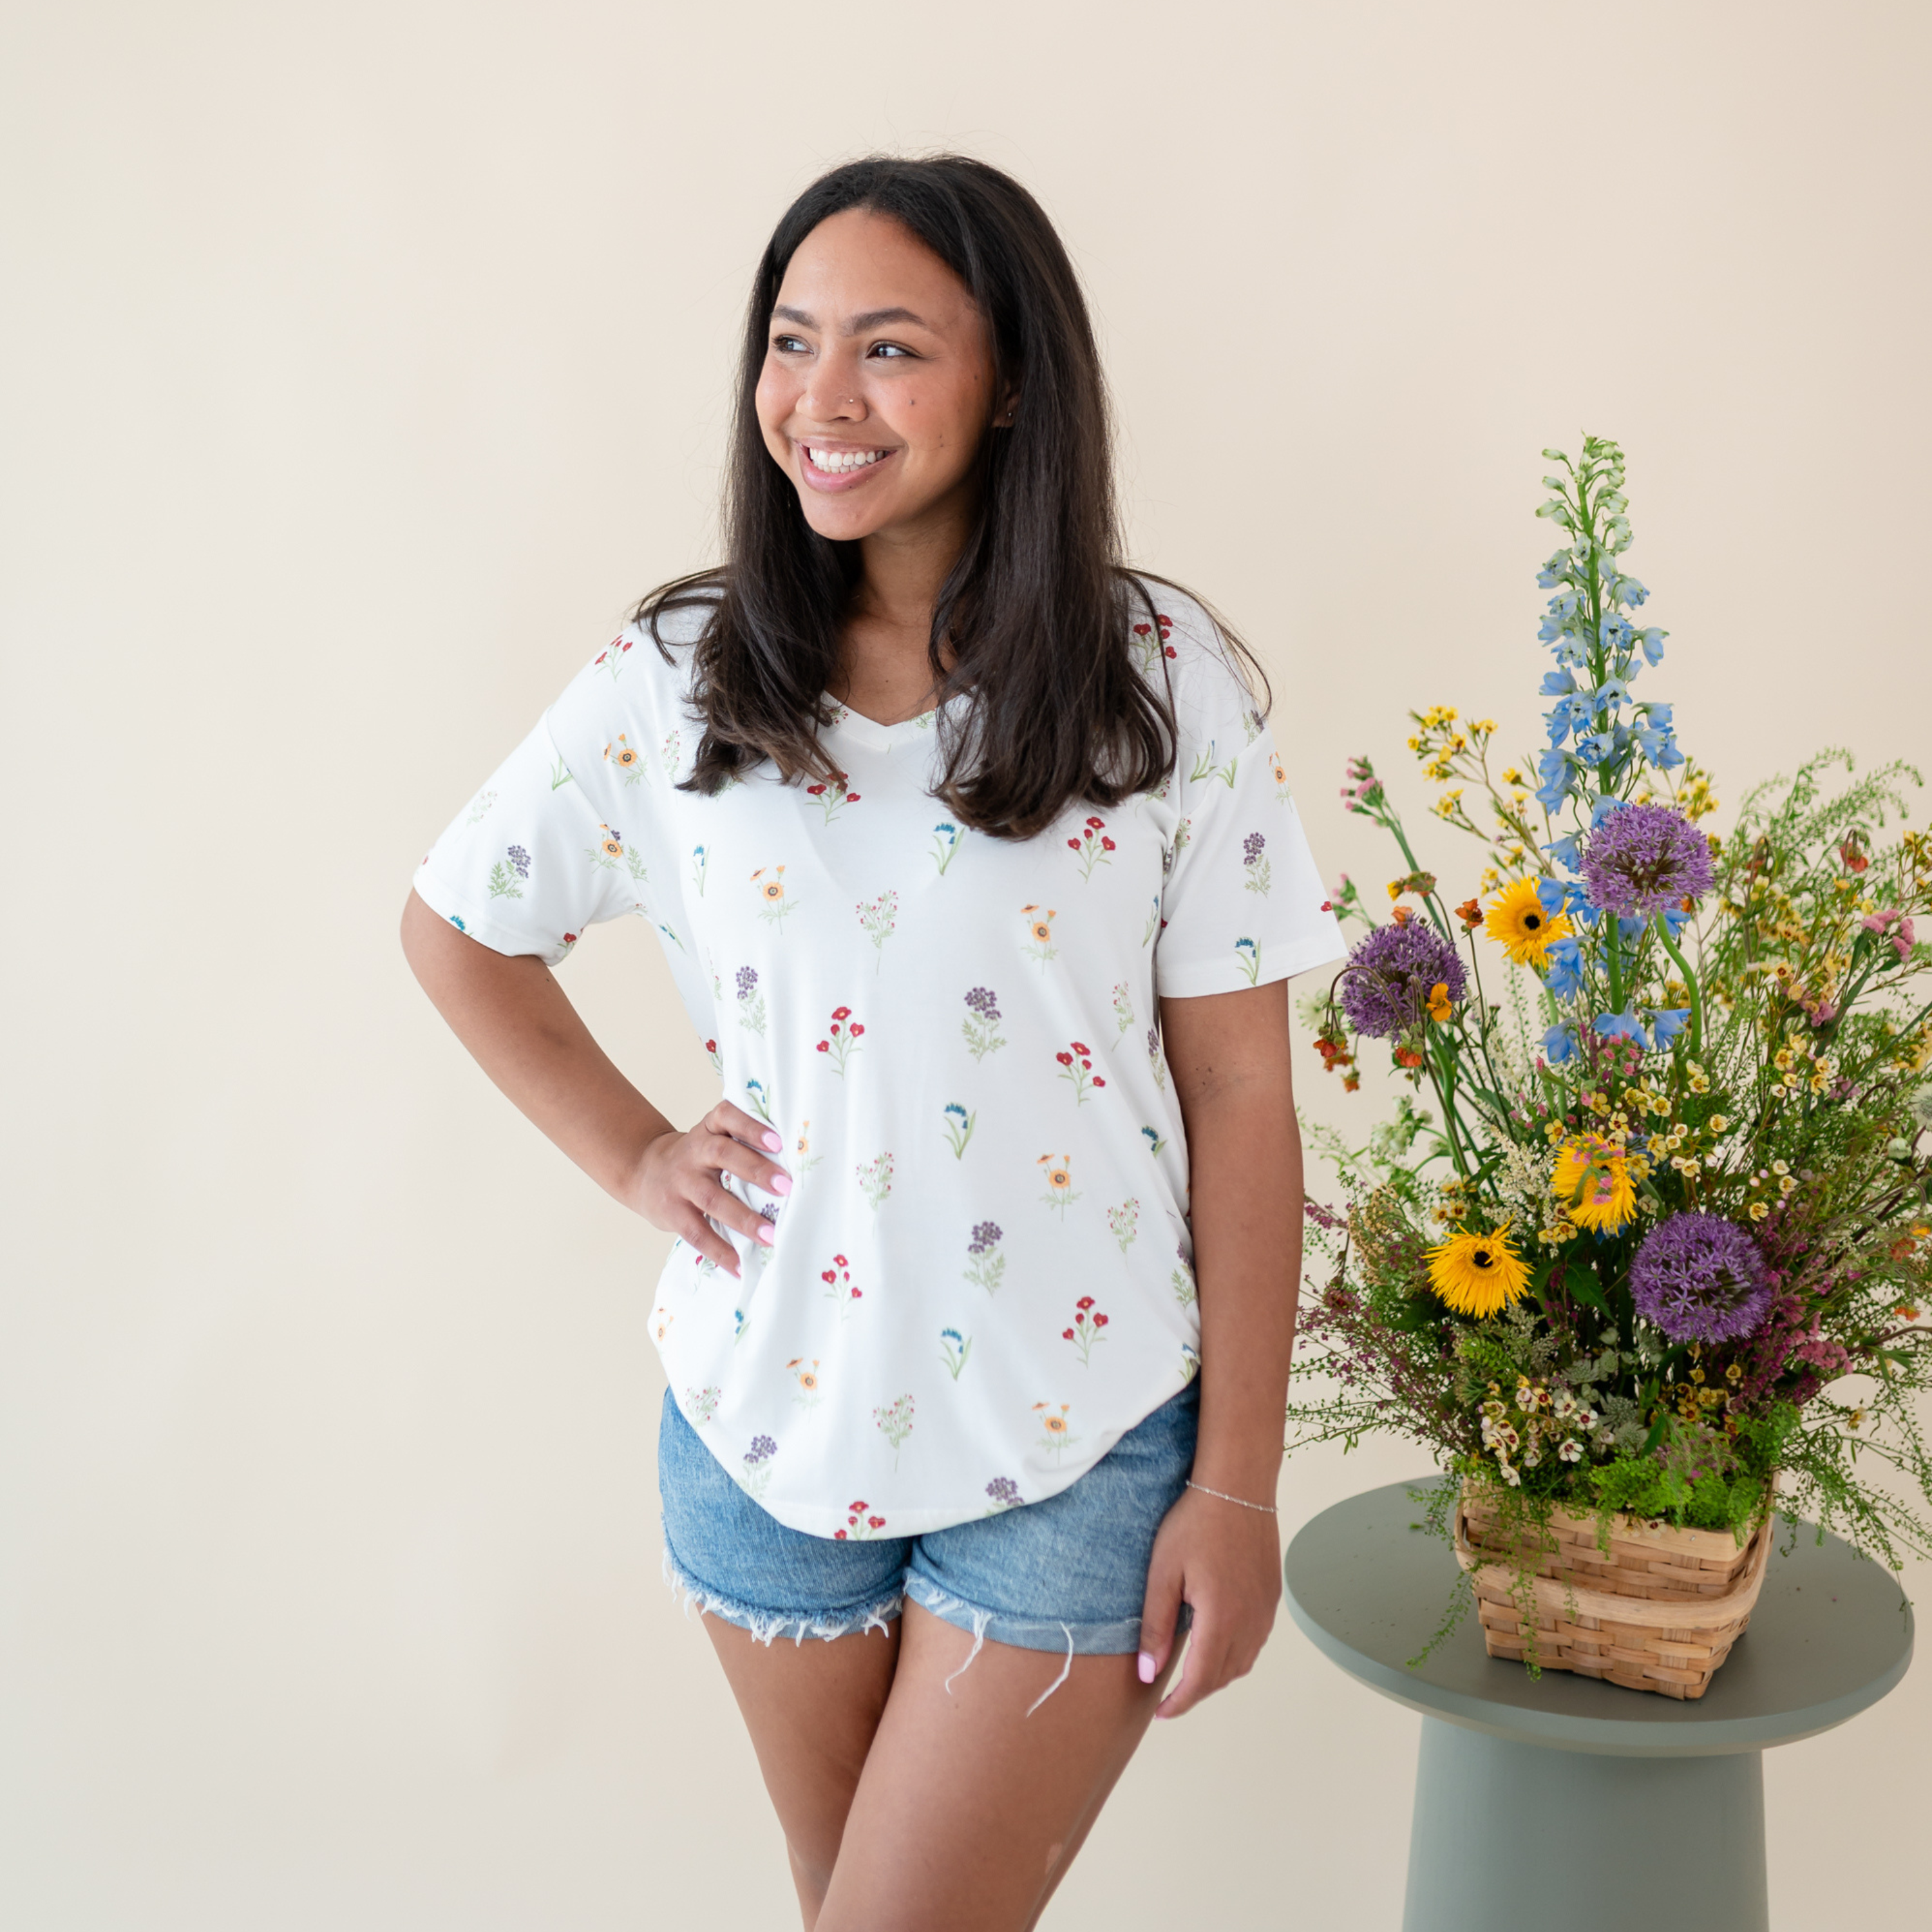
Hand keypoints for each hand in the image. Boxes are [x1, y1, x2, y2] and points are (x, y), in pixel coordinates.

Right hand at [632, 1101, 791, 1278]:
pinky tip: (738, 1265)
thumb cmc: (697, 1157)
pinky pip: (697, 1232)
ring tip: (771, 1236)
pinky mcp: (672, 1212)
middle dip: (757, 1170)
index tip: (777, 1141)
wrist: (643, 1171)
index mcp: (709, 1128)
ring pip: (713, 1198)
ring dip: (744, 1219)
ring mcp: (681, 1182)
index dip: (751, 1127)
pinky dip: (719, 1250)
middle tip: (786, 1187)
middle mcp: (694, 1151)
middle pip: (724, 1155)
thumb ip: (743, 1144)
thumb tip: (795, 1165)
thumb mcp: (712, 1138)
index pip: (727, 1116)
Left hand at [1136, 1481, 1280, 1718]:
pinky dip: (1236, 1654)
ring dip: (1217, 1676)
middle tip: (1169, 1696)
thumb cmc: (1194, 1524)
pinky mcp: (1272, 1596)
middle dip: (1196, 1693)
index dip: (1179, 1703)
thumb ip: (1155, 1626)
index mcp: (1221, 1620)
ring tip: (1190, 1674)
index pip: (1200, 1681)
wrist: (1236, 1487)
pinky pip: (1256, 1640)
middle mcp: (1250, 1621)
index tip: (1160, 1713)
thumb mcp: (1162, 1573)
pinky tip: (1217, 1643)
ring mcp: (1265, 1610)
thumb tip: (1148, 1674)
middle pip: (1223, 1677)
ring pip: (1244, 1662)